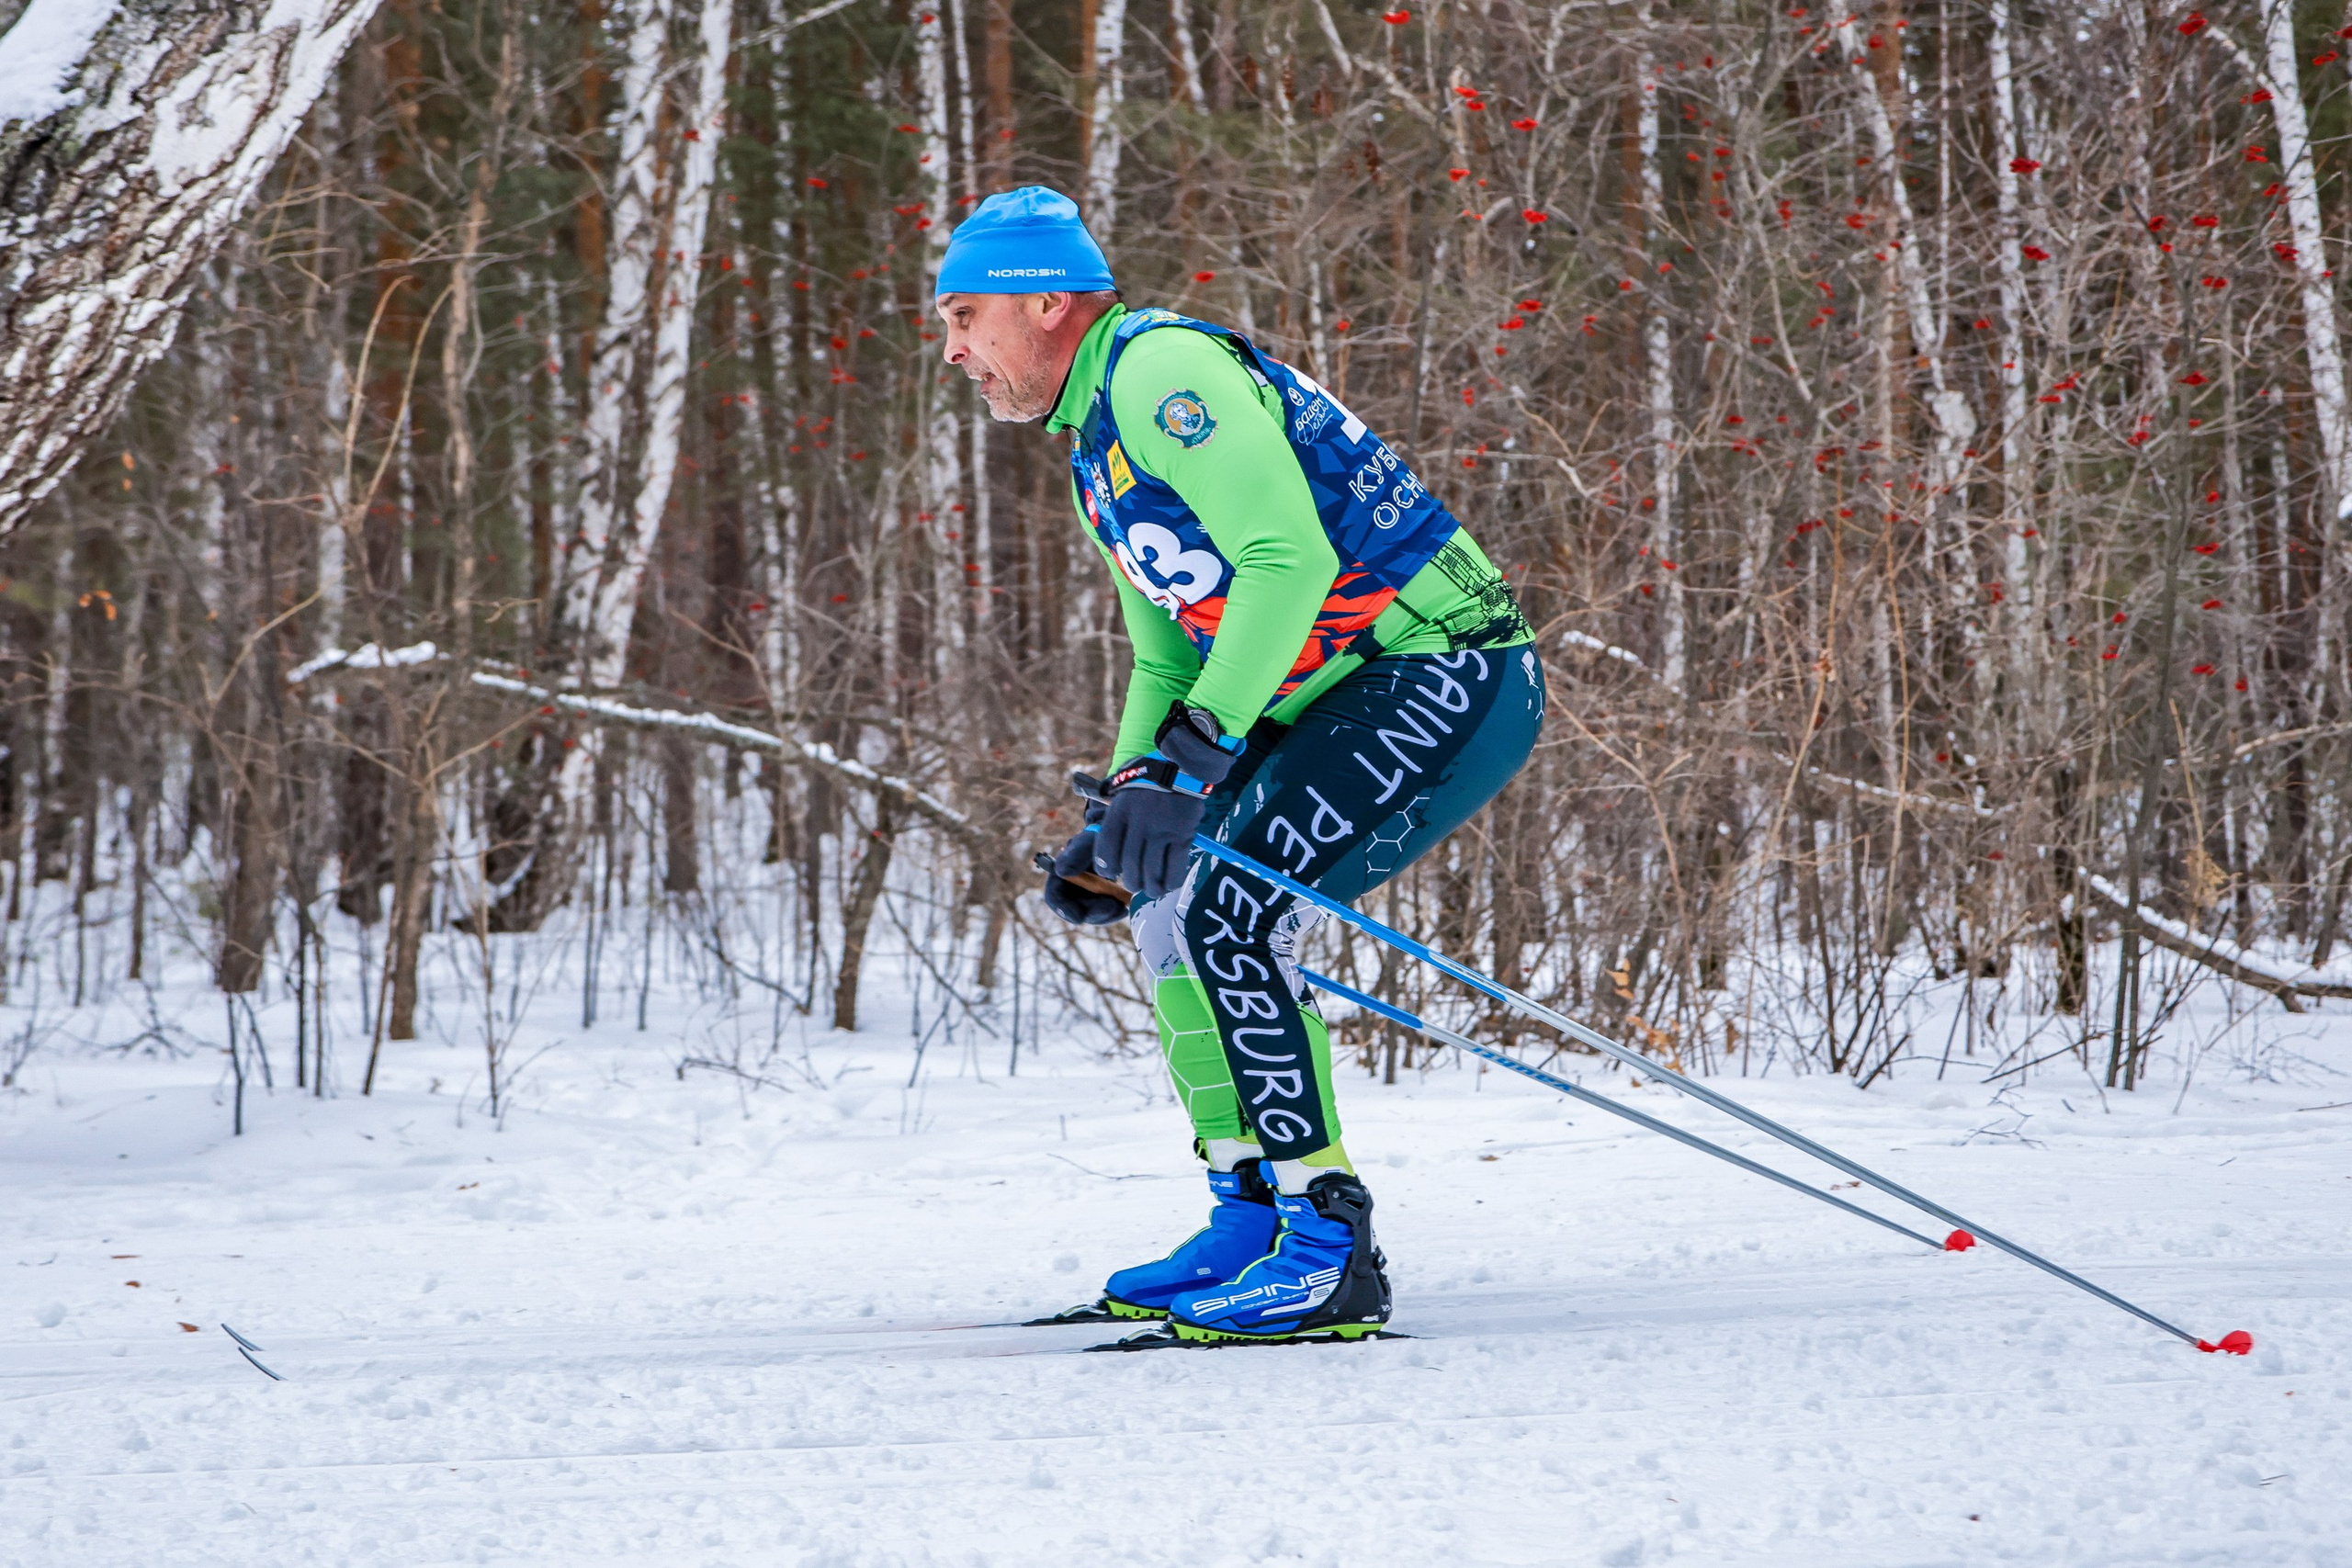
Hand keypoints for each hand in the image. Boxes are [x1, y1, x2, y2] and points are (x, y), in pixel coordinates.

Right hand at [1041, 810, 1126, 924]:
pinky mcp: (1100, 899)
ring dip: (1106, 914)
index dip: (1064, 910)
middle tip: (1113, 908)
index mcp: (1060, 875)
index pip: (1054, 897)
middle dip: (1093, 913)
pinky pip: (1104, 911)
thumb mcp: (1088, 842)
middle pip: (1075, 910)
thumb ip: (1076, 854)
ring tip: (1122, 908)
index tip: (1079, 918)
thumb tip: (1061, 871)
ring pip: (1091, 914)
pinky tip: (1124, 907)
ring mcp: (1084, 896)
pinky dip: (1113, 911)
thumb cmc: (1096, 838)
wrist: (1113, 839)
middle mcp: (1069, 889)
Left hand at [1094, 779, 1205, 900]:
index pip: (1106, 849)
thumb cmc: (1147, 783)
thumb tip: (1109, 855)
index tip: (1110, 873)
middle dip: (1131, 882)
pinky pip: (1175, 868)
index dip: (1106, 867)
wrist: (1180, 768)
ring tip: (1153, 890)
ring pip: (1152, 872)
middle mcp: (1138, 824)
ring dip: (1151, 887)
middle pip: (1129, 865)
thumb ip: (1115, 820)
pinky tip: (1168, 883)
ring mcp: (1162, 831)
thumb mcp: (1122, 794)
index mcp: (1119, 813)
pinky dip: (1171, 881)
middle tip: (1135, 884)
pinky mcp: (1182, 836)